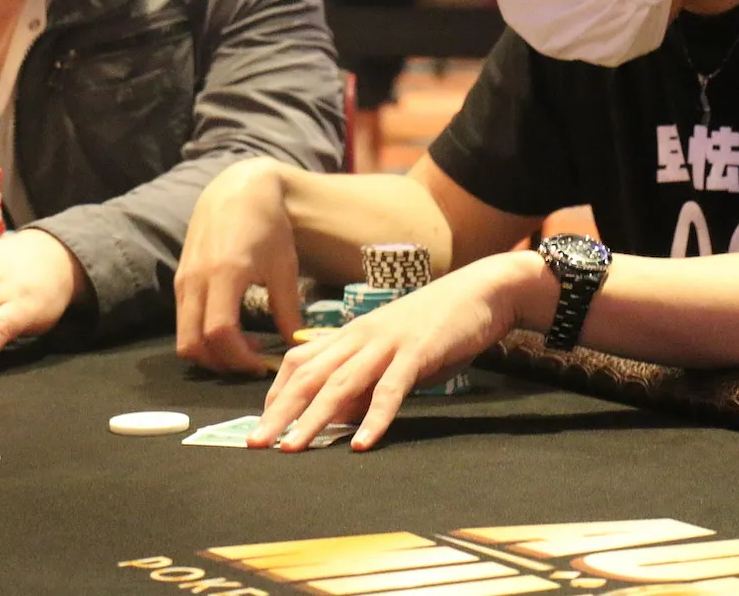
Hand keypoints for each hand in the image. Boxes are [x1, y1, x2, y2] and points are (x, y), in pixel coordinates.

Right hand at [176, 158, 304, 375]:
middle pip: (193, 344)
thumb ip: (288, 310)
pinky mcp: (180, 279)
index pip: (220, 333)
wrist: (239, 190)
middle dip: (221, 364)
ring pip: (183, 337)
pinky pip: (183, 321)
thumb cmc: (268, 226)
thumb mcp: (284, 267)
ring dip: (210, 353)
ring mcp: (184, 280)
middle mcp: (196, 279)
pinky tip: (230, 327)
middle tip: (250, 364)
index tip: (261, 365)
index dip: (239, 358)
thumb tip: (296, 346)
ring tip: (242, 346)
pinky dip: (202, 336)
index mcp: (225, 274)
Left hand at [254, 250, 544, 451]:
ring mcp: (388, 343)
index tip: (262, 421)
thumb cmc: (439, 325)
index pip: (301, 360)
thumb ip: (368, 378)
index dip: (278, 391)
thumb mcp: (394, 351)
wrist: (483, 291)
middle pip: (310, 375)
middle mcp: (362, 336)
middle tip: (256, 442)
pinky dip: (375, 418)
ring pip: (341, 383)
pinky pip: (391, 389)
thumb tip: (341, 414)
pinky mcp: (418, 352)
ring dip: (313, 418)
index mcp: (353, 333)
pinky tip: (361, 444)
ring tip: (292, 447)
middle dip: (280, 410)